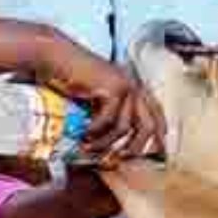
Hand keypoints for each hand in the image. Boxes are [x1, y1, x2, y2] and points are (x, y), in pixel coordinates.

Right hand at [33, 30, 165, 165]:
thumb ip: (110, 114)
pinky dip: (95, 130)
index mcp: (135, 89)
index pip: (156, 116)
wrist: (57, 57)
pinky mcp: (112, 87)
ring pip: (124, 127)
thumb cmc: (74, 80)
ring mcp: (125, 86)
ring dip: (105, 143)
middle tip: (119, 159)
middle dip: (136, 147)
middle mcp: (134, 87)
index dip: (160, 136)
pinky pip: (108, 120)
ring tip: (89, 148)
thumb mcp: (97, 99)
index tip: (157, 154)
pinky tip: (83, 133)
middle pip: (148, 126)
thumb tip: (116, 144)